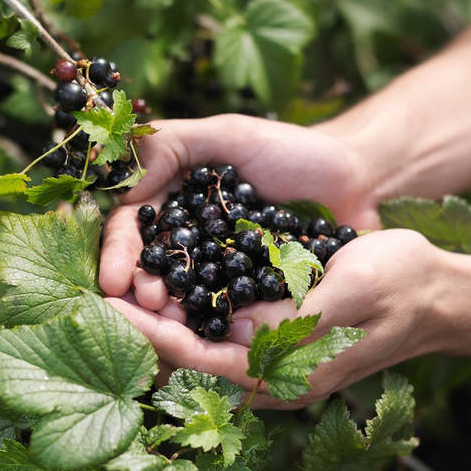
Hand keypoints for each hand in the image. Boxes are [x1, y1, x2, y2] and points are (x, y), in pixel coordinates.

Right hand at [99, 114, 375, 307]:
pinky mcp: (251, 298)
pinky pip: (227, 315)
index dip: (120, 254)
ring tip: (169, 324)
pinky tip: (208, 336)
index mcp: (172, 202)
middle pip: (151, 270)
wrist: (357, 180)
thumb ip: (171, 145)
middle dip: (141, 290)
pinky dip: (213, 326)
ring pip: (184, 298)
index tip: (114, 280)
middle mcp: (189, 242)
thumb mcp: (229, 135)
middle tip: (148, 304)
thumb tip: (123, 185)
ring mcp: (219, 273)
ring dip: (170, 316)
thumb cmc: (292, 151)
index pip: (131, 229)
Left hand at [106, 229, 446, 408]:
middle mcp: (270, 377)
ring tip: (118, 282)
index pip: (199, 364)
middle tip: (100, 290)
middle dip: (144, 329)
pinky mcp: (273, 336)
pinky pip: (217, 328)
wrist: (436, 290)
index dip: (151, 336)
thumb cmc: (399, 286)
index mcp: (286, 376)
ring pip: (197, 345)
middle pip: (188, 362)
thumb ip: (291, 319)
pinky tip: (163, 278)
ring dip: (159, 318)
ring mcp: (270, 358)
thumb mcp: (349, 293)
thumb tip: (229, 333)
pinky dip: (186, 308)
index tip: (111, 306)